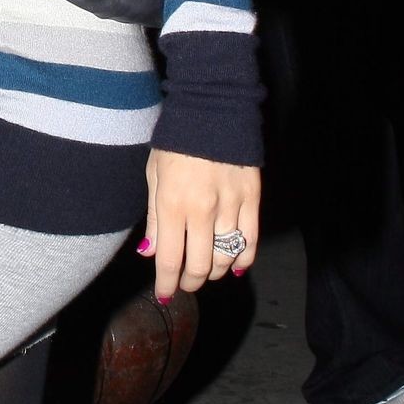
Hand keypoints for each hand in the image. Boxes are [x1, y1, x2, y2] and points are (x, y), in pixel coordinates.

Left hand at [139, 150, 260, 301]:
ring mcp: (231, 205)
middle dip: (190, 281)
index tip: (164, 294)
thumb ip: (155, 217)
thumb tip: (150, 253)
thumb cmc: (176, 142)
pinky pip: (251, 240)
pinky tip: (236, 267)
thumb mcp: (154, 175)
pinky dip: (244, 259)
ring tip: (207, 272)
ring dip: (216, 272)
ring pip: (227, 257)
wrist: (212, 109)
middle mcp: (203, 210)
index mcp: (173, 204)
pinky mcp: (252, 198)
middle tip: (185, 283)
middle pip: (201, 265)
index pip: (170, 259)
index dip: (167, 283)